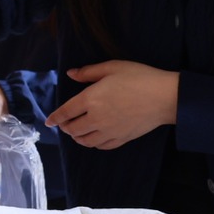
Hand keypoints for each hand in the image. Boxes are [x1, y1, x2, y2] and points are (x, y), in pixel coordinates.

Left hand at [47, 62, 177, 149]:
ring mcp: (109, 131)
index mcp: (91, 99)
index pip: (66, 111)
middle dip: (66, 127)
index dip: (55, 117)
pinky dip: (93, 143)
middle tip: (64, 124)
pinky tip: (93, 138)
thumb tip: (71, 74)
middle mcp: (96, 118)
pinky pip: (101, 146)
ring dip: (77, 137)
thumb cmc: (139, 77)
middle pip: (73, 129)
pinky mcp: (121, 138)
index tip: (49, 121)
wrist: (164, 97)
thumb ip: (88, 72)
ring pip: (85, 140)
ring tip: (76, 133)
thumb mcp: (112, 67)